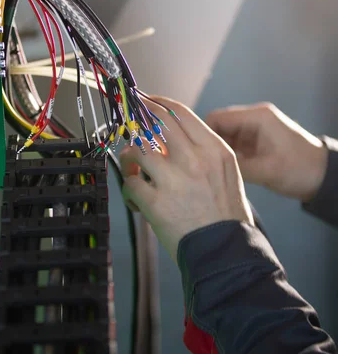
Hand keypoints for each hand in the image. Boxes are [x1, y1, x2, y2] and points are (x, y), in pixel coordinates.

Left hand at [120, 97, 253, 262]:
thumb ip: (202, 152)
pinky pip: (129, 183)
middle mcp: (194, 159)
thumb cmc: (226, 215)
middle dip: (137, 115)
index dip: (157, 102)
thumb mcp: (227, 173)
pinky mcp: (155, 202)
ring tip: (134, 170)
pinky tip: (136, 199)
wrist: (225, 253)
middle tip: (127, 116)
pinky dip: (129, 189)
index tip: (146, 100)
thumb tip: (171, 137)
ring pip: (137, 149)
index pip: (180, 113)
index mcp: (214, 150)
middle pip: (155, 122)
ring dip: (130, 157)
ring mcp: (173, 180)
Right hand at [206, 103, 327, 202]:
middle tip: (197, 164)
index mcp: (256, 117)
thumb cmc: (299, 169)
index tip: (192, 152)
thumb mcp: (266, 170)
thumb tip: (205, 167)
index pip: (216, 117)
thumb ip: (235, 166)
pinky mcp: (256, 141)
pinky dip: (226, 156)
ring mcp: (255, 130)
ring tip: (206, 168)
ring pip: (224, 137)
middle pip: (218, 126)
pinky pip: (234, 145)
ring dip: (217, 151)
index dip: (201, 133)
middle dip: (207, 144)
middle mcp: (253, 119)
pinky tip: (219, 170)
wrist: (324, 177)